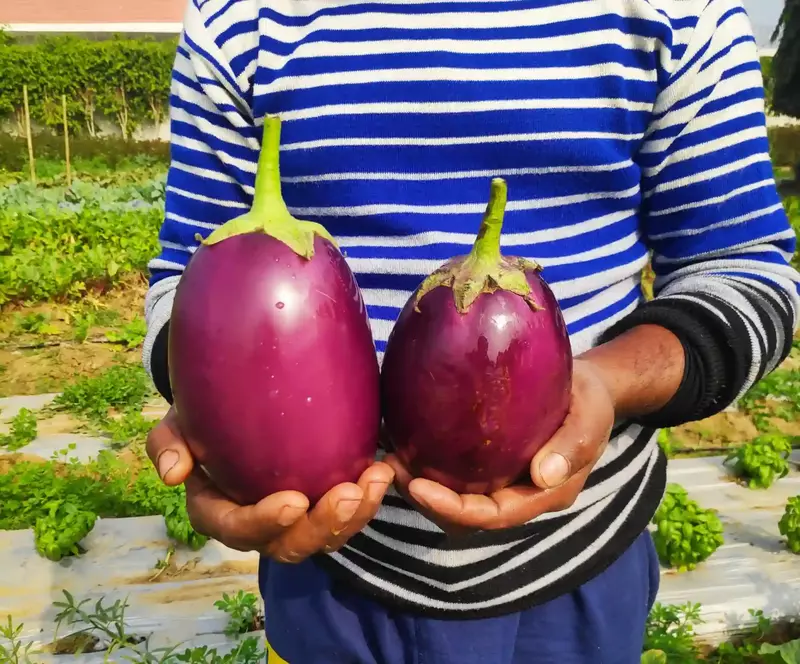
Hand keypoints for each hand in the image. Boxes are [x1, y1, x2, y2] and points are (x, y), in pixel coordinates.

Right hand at [146, 407, 393, 561]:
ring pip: (327, 535)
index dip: (264, 523)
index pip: (238, 528)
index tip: (294, 501)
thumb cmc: (202, 416)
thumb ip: (168, 443)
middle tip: (348, 494)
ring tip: (376, 479)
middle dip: (322, 526)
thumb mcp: (177, 423)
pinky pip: (348, 514)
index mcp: (218, 511)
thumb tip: (172, 473)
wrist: (235, 404)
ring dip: (356, 515)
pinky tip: (385, 468)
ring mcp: (293, 519)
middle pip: (290, 544)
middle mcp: (258, 525)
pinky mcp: (321, 504)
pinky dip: (369, 497)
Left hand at [384, 358, 615, 534]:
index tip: (418, 486)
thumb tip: (544, 476)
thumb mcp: (591, 417)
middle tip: (393, 470)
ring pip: (455, 499)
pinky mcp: (487, 461)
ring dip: (420, 487)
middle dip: (427, 502)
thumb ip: (573, 446)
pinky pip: (453, 473)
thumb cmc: (590, 400)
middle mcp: (518, 494)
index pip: (495, 515)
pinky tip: (402, 440)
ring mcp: (501, 479)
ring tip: (390, 458)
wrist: (586, 386)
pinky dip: (425, 464)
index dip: (455, 509)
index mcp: (545, 494)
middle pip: (467, 516)